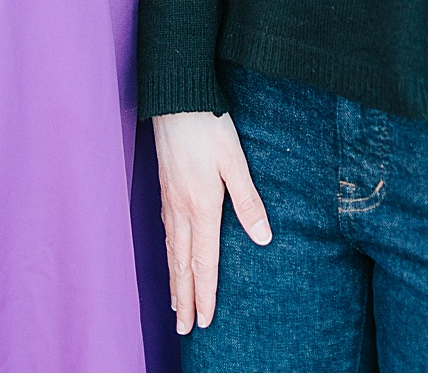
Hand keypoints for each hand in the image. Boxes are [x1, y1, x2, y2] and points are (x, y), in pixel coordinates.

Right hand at [153, 110, 271, 335]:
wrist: (176, 99)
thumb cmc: (208, 127)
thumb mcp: (235, 162)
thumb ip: (248, 201)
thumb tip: (263, 238)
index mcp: (202, 207)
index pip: (203, 262)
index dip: (205, 294)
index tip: (205, 320)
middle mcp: (182, 210)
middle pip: (182, 265)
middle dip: (185, 299)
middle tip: (184, 329)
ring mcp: (170, 199)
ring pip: (171, 250)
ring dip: (174, 280)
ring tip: (176, 304)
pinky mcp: (165, 188)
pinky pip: (166, 232)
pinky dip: (169, 255)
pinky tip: (172, 257)